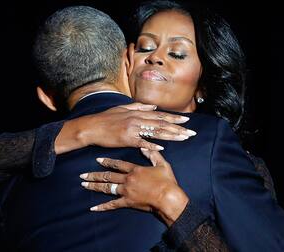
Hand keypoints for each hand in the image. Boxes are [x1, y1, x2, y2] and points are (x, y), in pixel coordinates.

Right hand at [55, 102, 195, 153]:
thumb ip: (139, 106)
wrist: (92, 127)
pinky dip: (152, 145)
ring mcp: (132, 128)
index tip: (187, 120)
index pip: (160, 115)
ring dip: (171, 135)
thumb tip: (153, 107)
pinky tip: (162, 147)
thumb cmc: (106, 118)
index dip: (174, 118)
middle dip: (178, 128)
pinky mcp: (126, 139)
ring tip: (184, 138)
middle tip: (191, 132)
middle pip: (162, 123)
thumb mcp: (123, 108)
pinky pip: (142, 142)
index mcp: (137, 112)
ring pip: (156, 131)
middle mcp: (137, 118)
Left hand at [80, 149, 188, 225]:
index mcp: (135, 170)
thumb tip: (144, 147)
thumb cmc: (167, 182)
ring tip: (84, 185)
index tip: (97, 160)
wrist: (168, 198)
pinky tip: (93, 208)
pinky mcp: (127, 202)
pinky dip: (102, 207)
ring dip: (94, 186)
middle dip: (94, 175)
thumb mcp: (162, 164)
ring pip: (107, 188)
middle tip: (83, 175)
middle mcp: (128, 179)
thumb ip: (152, 155)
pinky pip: (112, 205)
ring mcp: (126, 191)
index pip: (118, 164)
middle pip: (108, 176)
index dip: (107, 162)